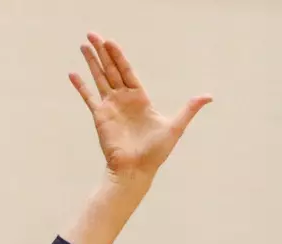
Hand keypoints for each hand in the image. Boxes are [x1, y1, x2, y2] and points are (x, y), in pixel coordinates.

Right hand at [69, 34, 210, 178]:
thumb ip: (189, 109)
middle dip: (102, 52)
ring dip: (91, 62)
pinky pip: (89, 97)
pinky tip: (72, 74)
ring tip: (83, 45)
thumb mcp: (175, 127)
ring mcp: (111, 107)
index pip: (128, 71)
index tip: (110, 42)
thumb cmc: (155, 153)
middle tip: (93, 34)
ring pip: (99, 79)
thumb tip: (209, 96)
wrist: (136, 170)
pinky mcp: (100, 117)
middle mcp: (124, 100)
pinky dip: (80, 86)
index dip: (119, 56)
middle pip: (112, 70)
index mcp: (140, 99)